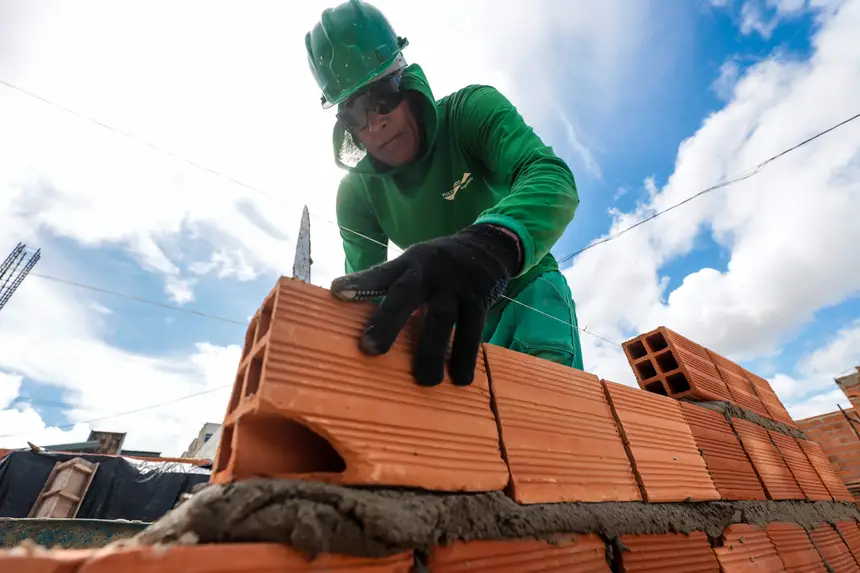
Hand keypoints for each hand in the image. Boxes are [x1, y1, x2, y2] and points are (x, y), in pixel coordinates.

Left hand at [330, 224, 520, 385]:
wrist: (487, 248)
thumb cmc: (438, 268)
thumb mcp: (414, 265)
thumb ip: (391, 287)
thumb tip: (354, 319)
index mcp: (408, 265)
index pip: (381, 273)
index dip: (360, 283)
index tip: (338, 293)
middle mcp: (429, 273)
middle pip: (406, 295)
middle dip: (388, 322)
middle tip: (370, 349)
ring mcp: (455, 287)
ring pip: (441, 320)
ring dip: (432, 352)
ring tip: (425, 381)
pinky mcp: (478, 303)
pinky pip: (471, 333)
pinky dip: (465, 358)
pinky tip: (460, 379)